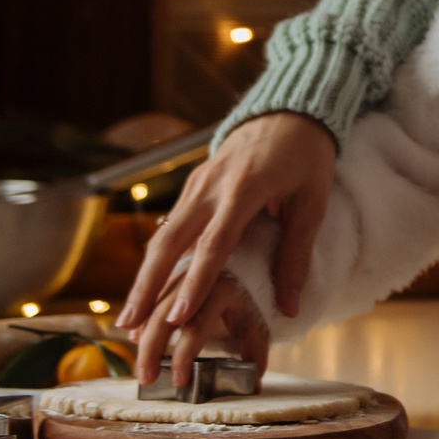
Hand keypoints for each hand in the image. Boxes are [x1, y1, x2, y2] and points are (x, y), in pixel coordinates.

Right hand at [118, 113, 333, 380]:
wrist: (288, 110)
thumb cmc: (307, 156)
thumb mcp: (313, 203)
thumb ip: (296, 254)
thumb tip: (289, 307)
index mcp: (243, 190)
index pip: (214, 244)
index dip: (195, 283)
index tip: (177, 318)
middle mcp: (210, 187)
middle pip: (169, 243)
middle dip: (145, 288)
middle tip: (127, 329)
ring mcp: (196, 185)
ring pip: (160, 236)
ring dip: (141, 278)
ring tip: (126, 320)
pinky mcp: (191, 186)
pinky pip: (168, 226)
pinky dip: (154, 259)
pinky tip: (145, 287)